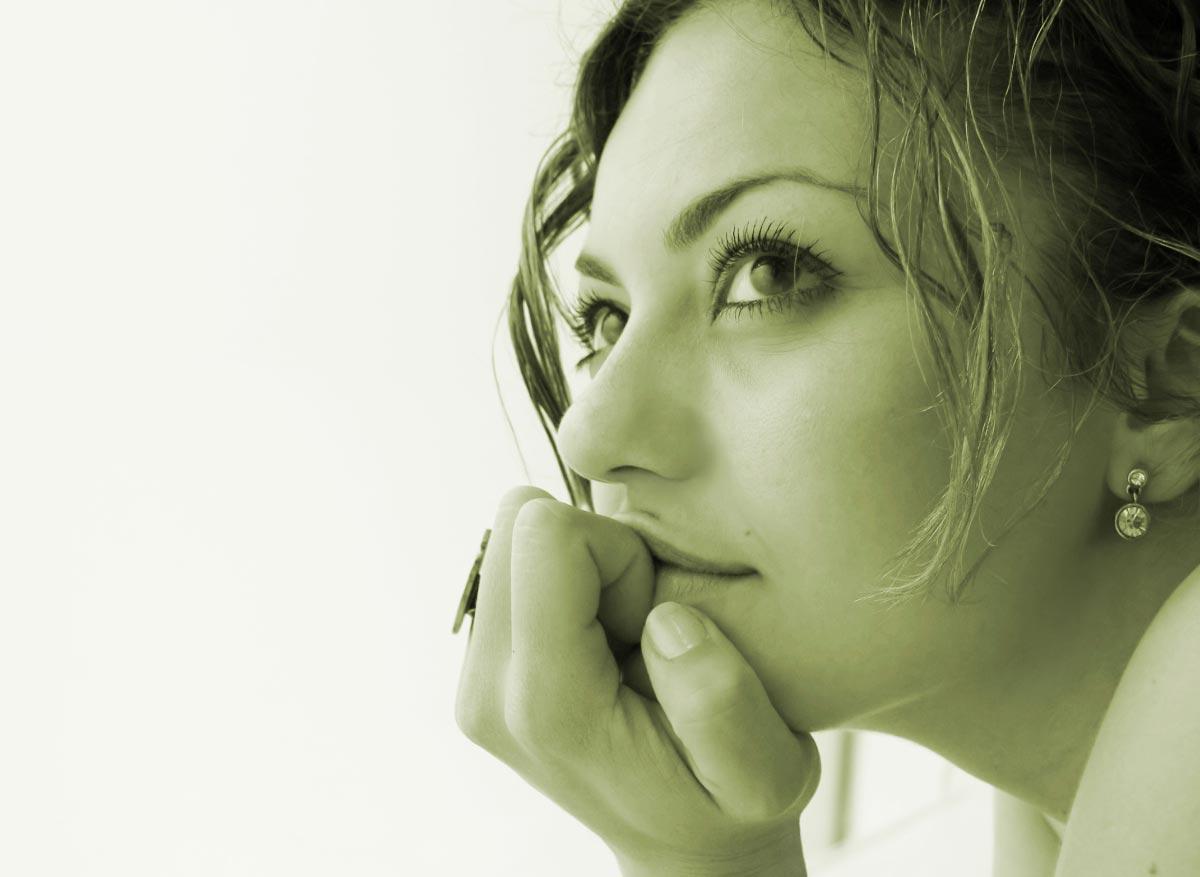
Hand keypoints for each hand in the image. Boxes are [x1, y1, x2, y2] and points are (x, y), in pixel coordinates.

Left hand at [454, 487, 820, 874]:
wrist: (679, 845)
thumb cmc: (727, 805)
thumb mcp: (766, 774)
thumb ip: (722, 702)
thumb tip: (665, 621)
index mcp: (549, 706)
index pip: (545, 537)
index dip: (621, 555)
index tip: (656, 619)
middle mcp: (489, 689)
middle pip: (516, 526)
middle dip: (596, 554)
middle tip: (640, 627)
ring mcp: (475, 676)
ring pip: (512, 539)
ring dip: (581, 568)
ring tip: (625, 640)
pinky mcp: (480, 661)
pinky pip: (515, 565)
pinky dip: (566, 583)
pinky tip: (603, 645)